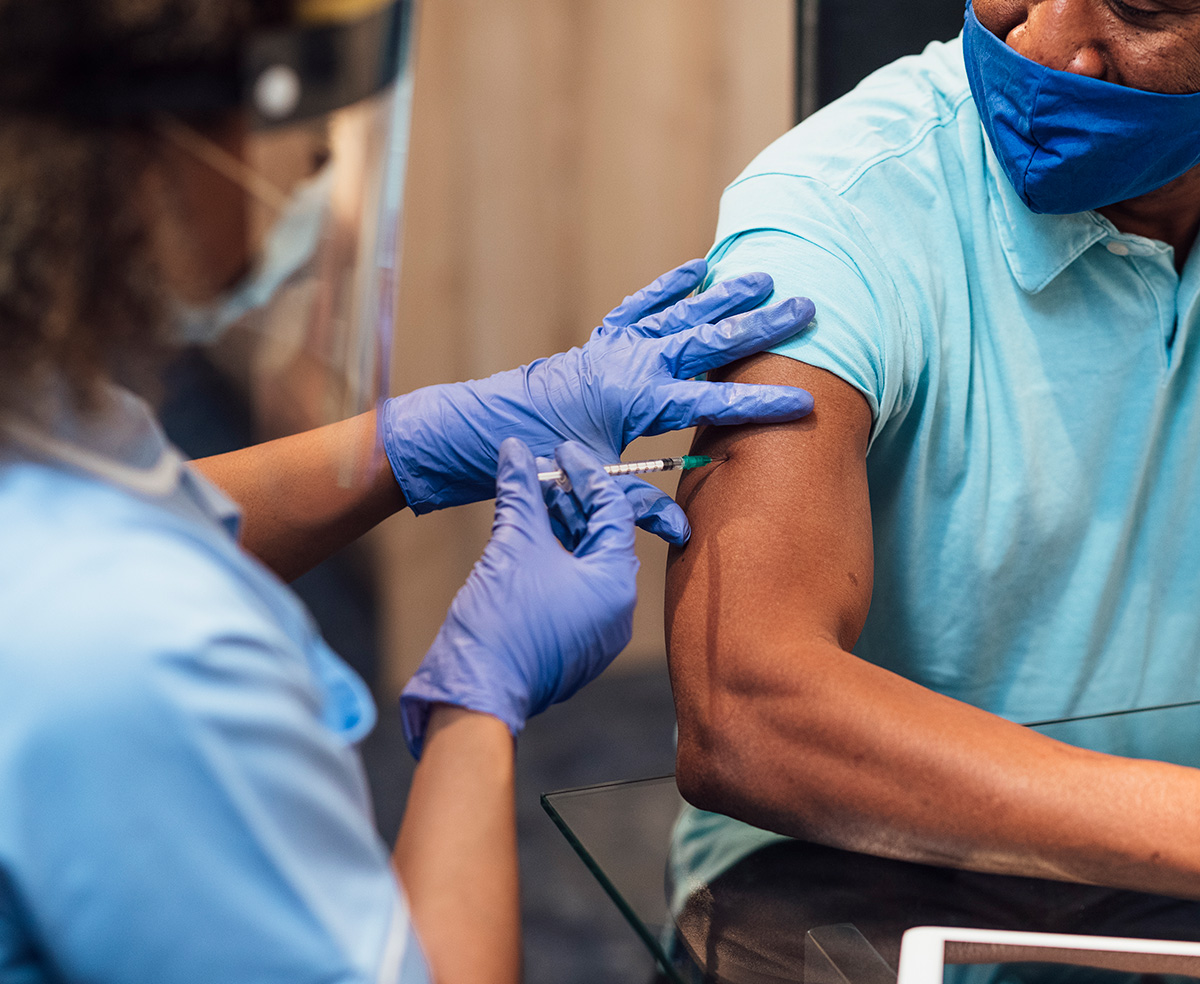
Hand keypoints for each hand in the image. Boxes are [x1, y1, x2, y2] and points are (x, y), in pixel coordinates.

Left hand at [382, 259, 815, 542]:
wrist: (487, 429)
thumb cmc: (540, 460)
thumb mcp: (591, 483)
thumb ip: (638, 506)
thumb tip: (683, 530)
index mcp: (637, 400)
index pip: (713, 401)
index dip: (763, 404)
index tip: (809, 402)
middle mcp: (632, 363)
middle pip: (709, 340)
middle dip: (761, 327)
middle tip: (808, 308)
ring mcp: (617, 347)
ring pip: (681, 315)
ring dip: (724, 297)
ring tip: (763, 278)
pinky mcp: (601, 341)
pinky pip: (641, 307)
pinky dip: (668, 287)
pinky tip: (695, 270)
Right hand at [400, 439, 637, 756]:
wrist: (476, 691)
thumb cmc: (502, 621)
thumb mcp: (513, 543)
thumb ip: (522, 492)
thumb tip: (517, 450)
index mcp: (615, 583)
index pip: (613, 511)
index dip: (586, 473)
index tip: (561, 450)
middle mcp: (615, 608)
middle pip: (600, 535)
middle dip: (570, 498)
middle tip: (541, 467)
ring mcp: (594, 629)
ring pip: (583, 561)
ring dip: (557, 526)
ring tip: (528, 495)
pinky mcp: (571, 641)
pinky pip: (570, 586)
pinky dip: (551, 556)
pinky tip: (524, 533)